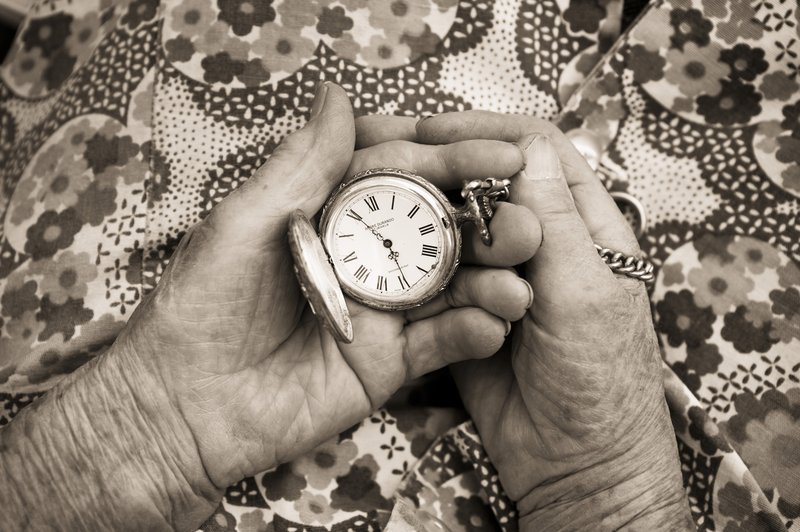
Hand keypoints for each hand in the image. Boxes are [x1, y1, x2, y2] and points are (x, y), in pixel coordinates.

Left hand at [101, 90, 540, 517]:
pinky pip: (438, 343)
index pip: (396, 172)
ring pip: (447, 284)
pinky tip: (496, 320)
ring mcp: (378, 310)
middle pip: (434, 225)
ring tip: (522, 270)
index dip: (443, 156)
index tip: (493, 147)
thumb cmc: (198, 308)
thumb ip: (299, 167)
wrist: (182, 410)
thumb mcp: (243, 225)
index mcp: (327, 215)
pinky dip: (470, 331)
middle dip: (482, 215)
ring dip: (489, 276)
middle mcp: (361, 257)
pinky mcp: (386, 363)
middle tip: (527, 210)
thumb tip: (336, 95)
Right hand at [358, 112, 692, 529]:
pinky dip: (420, 264)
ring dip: (429, 221)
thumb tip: (524, 149)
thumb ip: (555, 222)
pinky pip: (440, 274)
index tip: (432, 130)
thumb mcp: (586, 295)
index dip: (487, 130)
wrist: (573, 465)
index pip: (536, 150)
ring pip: (458, 227)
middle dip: (446, 168)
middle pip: (489, 182)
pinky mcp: (469, 310)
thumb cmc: (599, 381)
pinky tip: (391, 259)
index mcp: (585, 224)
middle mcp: (540, 241)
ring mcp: (501, 276)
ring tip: (388, 213)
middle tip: (391, 161)